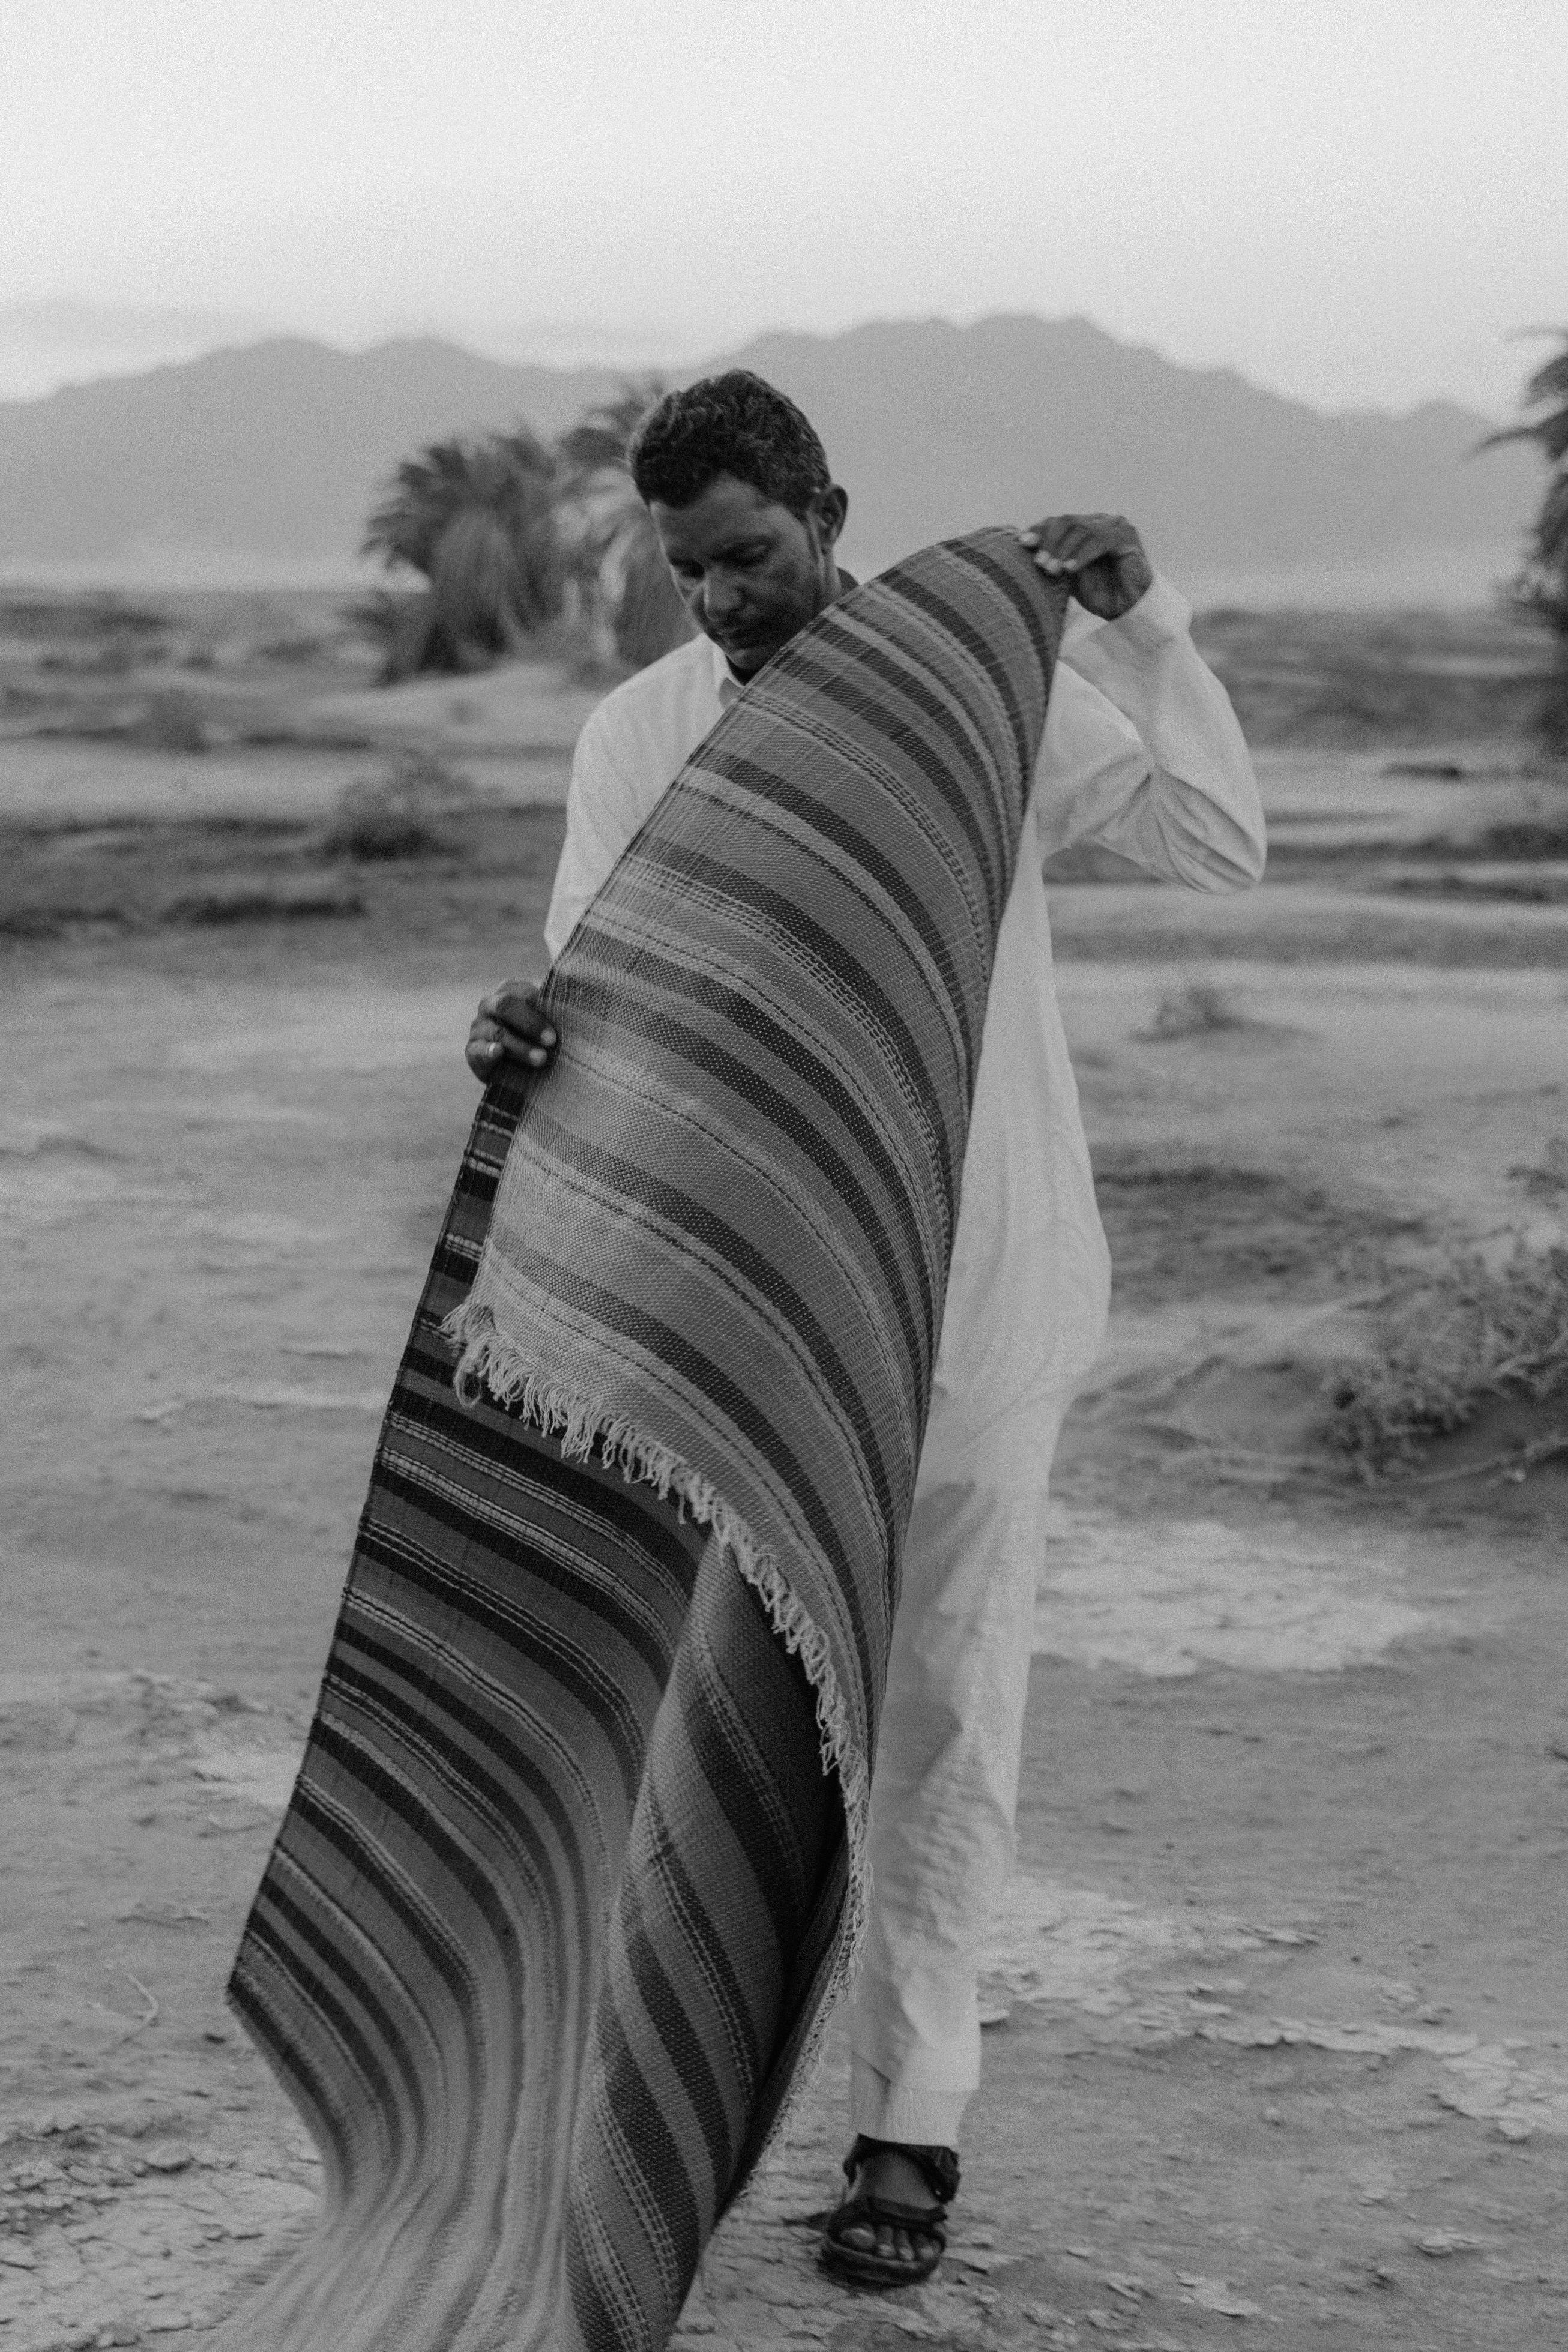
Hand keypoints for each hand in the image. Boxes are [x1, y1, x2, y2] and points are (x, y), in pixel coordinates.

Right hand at [465, 978, 557, 1083]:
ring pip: (498, 1032)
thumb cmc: (539, 1040)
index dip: (542, 1008)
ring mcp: (479, 1027)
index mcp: (509, 992)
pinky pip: (478, 1049)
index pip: (524, 992)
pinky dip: (489, 1051)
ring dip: (520, 1046)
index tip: (559, 1028)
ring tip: (541, 1059)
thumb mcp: (548, 1023)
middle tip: (552, 1041)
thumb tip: (577, 999)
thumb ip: (555, 1010)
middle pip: (506, 1005)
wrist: (520, 1071)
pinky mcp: (472, 1050)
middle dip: (531, 1023)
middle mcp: (490, 1005)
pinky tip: (498, 1052)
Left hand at [1019, 514, 1152, 621]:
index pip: (1058, 522)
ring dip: (1063, 550)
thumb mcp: (1068, 576)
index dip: (1040, 530)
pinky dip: (1082, 555)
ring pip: (1081, 530)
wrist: (1128, 608)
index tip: (1023, 543)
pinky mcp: (1126, 536)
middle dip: (1049, 542)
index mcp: (1084, 527)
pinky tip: (1070, 569)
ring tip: (1051, 570)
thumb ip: (1052, 560)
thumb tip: (1024, 549)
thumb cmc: (1098, 593)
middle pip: (1067, 522)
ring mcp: (1114, 526)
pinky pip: (1099, 541)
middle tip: (1039, 562)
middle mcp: (1099, 522)